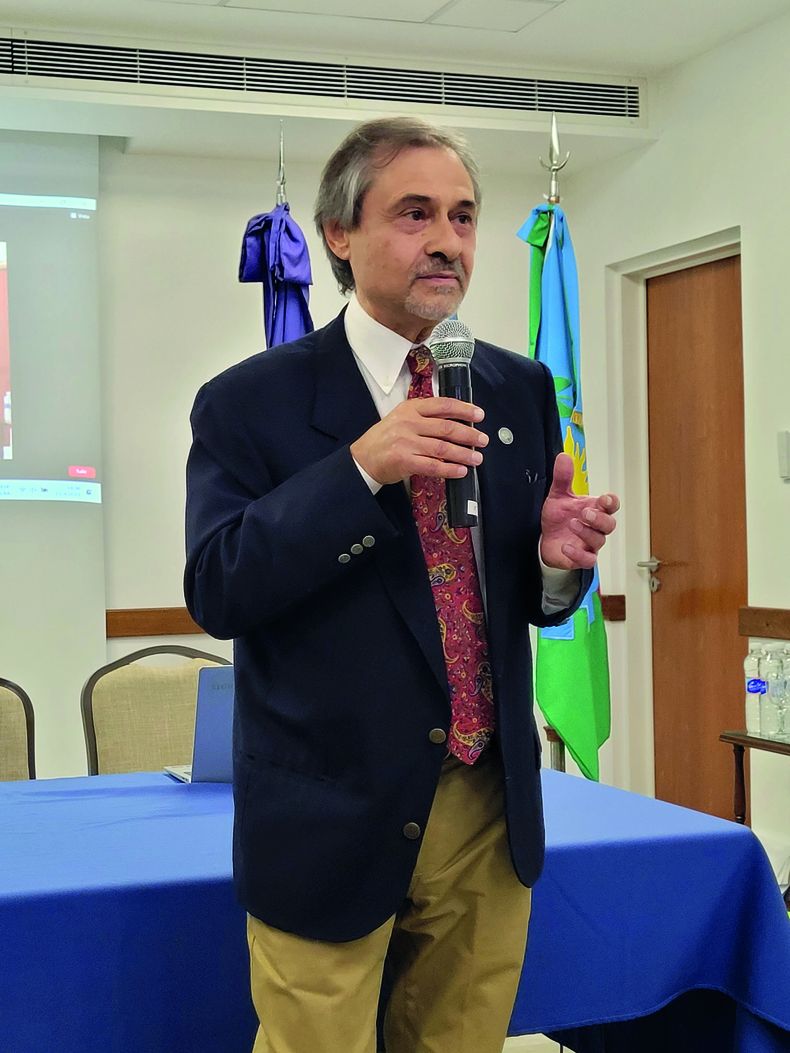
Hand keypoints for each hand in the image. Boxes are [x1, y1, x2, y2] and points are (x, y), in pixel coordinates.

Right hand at [351, 397, 488, 485]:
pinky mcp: (404, 461)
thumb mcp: (401, 419)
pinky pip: (433, 466)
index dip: (464, 409)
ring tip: (477, 458)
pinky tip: (461, 471)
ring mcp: (406, 442)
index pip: (442, 405)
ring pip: (442, 448)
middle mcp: (408, 423)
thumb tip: (457, 422)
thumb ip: (425, 417)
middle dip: (469, 434)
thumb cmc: (385, 439)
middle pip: (446, 427)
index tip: (479, 415)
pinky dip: (449, 469)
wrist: (363, 459)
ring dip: (463, 454)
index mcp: (410, 408)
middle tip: (483, 440)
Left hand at [540, 453, 618, 570]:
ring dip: (587, 532)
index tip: (605, 499)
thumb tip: (564, 457)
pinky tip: (566, 546)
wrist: (545, 539)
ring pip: (599, 540)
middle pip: (609, 524)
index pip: (611, 505)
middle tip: (585, 512)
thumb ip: (562, 478)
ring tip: (572, 524)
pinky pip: (587, 559)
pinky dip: (578, 554)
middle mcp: (595, 527)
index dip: (611, 503)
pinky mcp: (580, 557)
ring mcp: (589, 543)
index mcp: (594, 509)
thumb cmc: (558, 518)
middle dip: (599, 518)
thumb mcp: (558, 496)